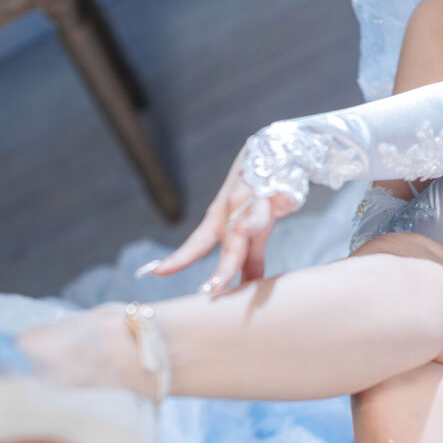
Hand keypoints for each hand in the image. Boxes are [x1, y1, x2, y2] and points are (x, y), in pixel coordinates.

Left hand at [133, 144, 300, 297]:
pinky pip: (283, 197)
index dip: (180, 259)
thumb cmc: (255, 196)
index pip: (198, 244)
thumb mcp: (250, 229)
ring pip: (253, 217)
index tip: (158, 272)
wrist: (272, 152)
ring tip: (240, 232)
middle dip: (224, 269)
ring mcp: (256, 199)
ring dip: (249, 226)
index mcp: (219, 220)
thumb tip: (249, 287)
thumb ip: (251, 259)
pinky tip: (284, 202)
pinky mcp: (280, 189)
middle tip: (211, 289)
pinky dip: (283, 200)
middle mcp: (233, 210)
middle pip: (231, 245)